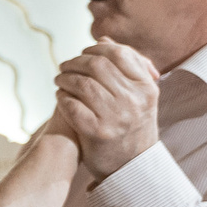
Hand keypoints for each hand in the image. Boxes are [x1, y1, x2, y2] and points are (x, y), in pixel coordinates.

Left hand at [54, 41, 159, 178]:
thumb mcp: (139, 95)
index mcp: (147, 87)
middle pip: (97, 66)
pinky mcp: (96, 132)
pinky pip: (72, 106)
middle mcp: (134, 100)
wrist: (132, 165)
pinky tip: (60, 97)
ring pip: (83, 84)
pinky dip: (62, 98)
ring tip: (59, 80)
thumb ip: (125, 67)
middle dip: (76, 62)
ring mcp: (116, 117)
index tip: (84, 53)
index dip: (96, 49)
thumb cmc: (132, 124)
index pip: (119, 54)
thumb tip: (103, 41)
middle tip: (64, 66)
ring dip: (65, 78)